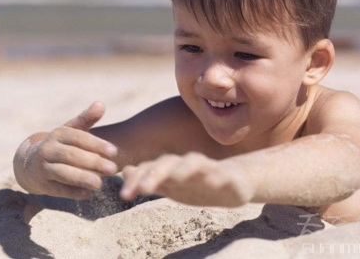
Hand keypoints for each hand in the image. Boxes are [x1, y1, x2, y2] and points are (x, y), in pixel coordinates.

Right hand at [17, 102, 117, 198]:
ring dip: (81, 178)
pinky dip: (72, 192)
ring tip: (100, 184)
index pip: (78, 138)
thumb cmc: (60, 145)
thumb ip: (86, 119)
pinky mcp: (42, 184)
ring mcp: (43, 167)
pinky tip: (88, 194)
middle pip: (71, 156)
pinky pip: (57, 189)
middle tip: (113, 169)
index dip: (96, 144)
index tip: (114, 151)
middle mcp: (48, 149)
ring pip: (63, 173)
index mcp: (58, 134)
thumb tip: (101, 104)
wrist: (30, 163)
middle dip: (93, 162)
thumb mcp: (70, 130)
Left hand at [120, 152, 253, 206]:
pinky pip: (222, 174)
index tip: (124, 196)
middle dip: (154, 174)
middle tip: (142, 189)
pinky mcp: (228, 175)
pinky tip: (213, 182)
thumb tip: (124, 171)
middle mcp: (187, 164)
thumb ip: (149, 179)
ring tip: (176, 178)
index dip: (136, 180)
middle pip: (168, 162)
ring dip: (184, 169)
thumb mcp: (172, 185)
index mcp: (172, 168)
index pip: (150, 169)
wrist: (236, 181)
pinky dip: (217, 176)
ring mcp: (208, 168)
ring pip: (194, 162)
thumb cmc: (199, 183)